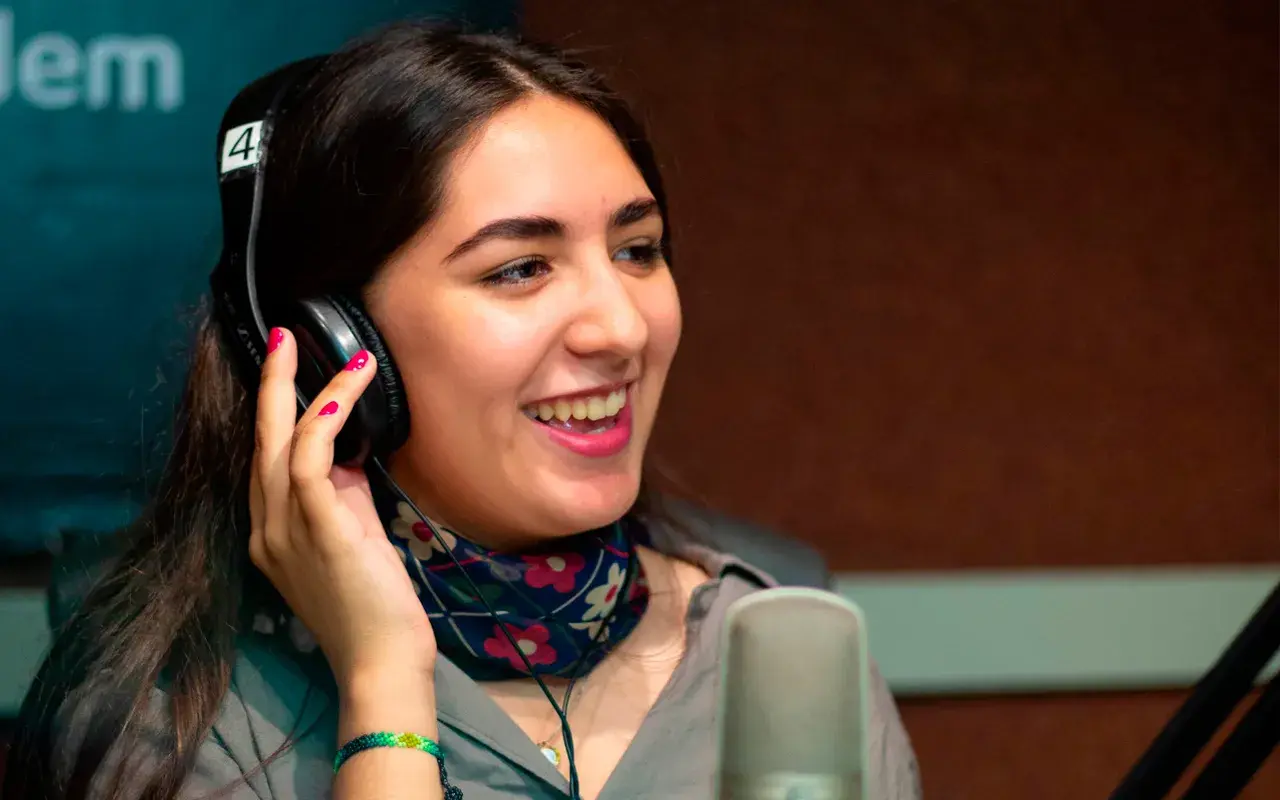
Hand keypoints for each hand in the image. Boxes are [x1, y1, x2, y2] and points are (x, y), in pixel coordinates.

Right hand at [248, 328, 435, 686]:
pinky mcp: (320, 532)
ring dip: (305, 393)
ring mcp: (287, 531)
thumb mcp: (349, 540)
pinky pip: (309, 464)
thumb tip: (350, 453)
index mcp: (271, 532)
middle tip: (283, 338)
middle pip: (259, 441)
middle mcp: (267, 528)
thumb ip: (341, 499)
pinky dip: (325, 424)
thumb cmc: (373, 605)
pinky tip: (345, 395)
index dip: (274, 412)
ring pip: (281, 444)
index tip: (290, 368)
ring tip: (344, 357)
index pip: (264, 459)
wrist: (380, 662)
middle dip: (271, 385)